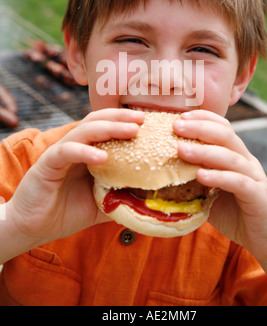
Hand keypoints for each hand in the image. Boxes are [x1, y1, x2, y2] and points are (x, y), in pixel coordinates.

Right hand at [7, 108, 143, 249]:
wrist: (34, 229)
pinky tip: (102, 157)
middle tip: (143, 118)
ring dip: (109, 128)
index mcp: (87, 152)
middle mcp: (74, 147)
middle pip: (97, 121)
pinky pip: (67, 152)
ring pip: (84, 131)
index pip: (107, 128)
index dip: (126, 122)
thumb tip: (152, 199)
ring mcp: (60, 153)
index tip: (150, 122)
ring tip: (131, 130)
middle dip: (120, 117)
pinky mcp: (47, 164)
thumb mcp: (103, 204)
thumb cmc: (67, 213)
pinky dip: (85, 151)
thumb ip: (122, 196)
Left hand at [173, 110, 266, 263]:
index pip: (222, 127)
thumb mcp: (210, 193)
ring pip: (230, 157)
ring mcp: (254, 177)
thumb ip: (193, 181)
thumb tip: (161, 174)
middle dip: (199, 128)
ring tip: (181, 150)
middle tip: (176, 126)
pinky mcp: (259, 196)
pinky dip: (219, 177)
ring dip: (204, 152)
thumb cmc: (234, 214)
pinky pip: (239, 182)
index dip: (203, 118)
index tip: (180, 116)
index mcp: (236, 156)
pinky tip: (201, 176)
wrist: (266, 240)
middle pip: (225, 135)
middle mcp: (246, 162)